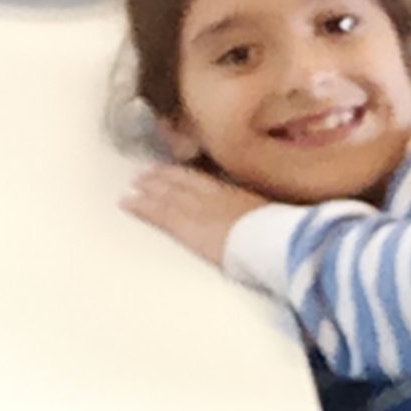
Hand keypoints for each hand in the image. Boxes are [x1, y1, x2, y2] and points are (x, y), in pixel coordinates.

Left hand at [123, 161, 265, 270]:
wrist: (275, 240)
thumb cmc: (283, 232)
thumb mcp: (275, 215)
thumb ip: (263, 212)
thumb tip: (266, 215)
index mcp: (235, 192)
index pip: (203, 179)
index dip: (183, 174)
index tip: (171, 170)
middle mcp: (213, 195)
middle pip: (181, 182)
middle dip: (162, 178)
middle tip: (145, 174)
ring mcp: (197, 208)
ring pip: (166, 195)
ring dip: (148, 189)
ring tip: (133, 186)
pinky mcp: (187, 227)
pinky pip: (158, 214)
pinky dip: (141, 207)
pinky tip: (127, 203)